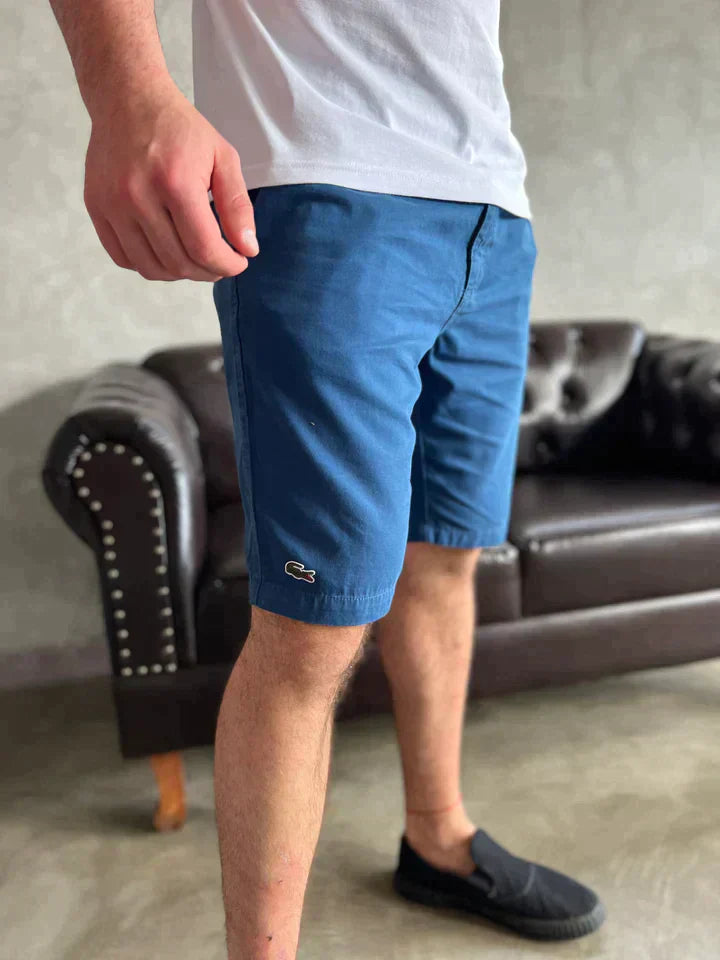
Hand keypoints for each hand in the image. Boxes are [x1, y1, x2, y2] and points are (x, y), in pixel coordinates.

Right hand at [83, 78, 258, 281]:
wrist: (127, 99)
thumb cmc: (179, 129)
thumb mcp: (223, 157)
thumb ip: (237, 206)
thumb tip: (247, 250)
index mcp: (175, 181)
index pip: (204, 248)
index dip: (227, 265)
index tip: (238, 262)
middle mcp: (138, 195)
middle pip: (179, 263)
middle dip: (208, 271)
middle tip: (220, 261)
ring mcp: (112, 203)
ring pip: (151, 268)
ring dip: (180, 273)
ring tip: (195, 258)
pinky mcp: (96, 207)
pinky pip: (123, 258)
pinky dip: (149, 265)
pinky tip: (166, 250)